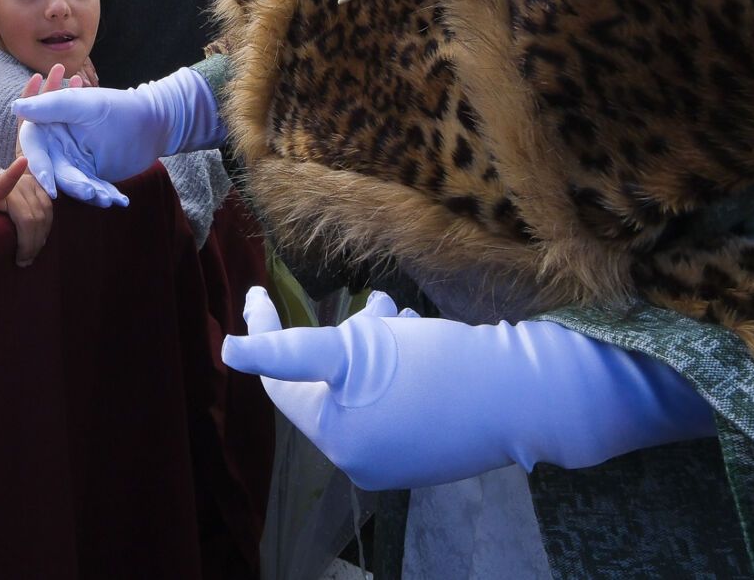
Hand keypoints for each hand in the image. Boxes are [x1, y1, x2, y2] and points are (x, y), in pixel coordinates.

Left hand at [0, 157, 54, 265]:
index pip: (3, 181)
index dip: (14, 172)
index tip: (23, 162)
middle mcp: (14, 183)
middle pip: (30, 217)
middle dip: (30, 244)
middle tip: (23, 261)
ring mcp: (29, 182)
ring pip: (43, 215)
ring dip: (39, 238)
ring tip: (30, 254)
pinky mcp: (39, 185)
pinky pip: (49, 209)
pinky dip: (46, 228)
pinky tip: (39, 239)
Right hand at [12, 65, 217, 206]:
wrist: (154, 120)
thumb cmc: (118, 107)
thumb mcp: (85, 105)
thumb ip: (51, 105)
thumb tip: (16, 107)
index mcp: (50, 123)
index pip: (34, 147)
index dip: (39, 166)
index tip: (50, 186)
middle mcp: (58, 143)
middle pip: (54, 170)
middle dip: (72, 184)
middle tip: (91, 193)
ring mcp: (74, 159)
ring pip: (73, 182)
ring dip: (90, 192)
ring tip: (108, 198)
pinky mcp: (91, 172)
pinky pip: (92, 188)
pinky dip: (104, 195)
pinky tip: (119, 200)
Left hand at [220, 289, 714, 490]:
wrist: (526, 394)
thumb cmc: (434, 365)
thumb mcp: (353, 349)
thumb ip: (285, 351)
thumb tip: (227, 353)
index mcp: (337, 440)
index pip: (281, 381)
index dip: (265, 333)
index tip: (256, 294)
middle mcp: (363, 459)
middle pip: (326, 382)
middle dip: (336, 334)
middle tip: (353, 302)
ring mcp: (399, 458)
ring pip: (364, 385)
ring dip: (371, 341)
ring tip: (396, 312)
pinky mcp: (432, 448)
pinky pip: (395, 400)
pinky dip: (397, 365)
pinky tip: (421, 334)